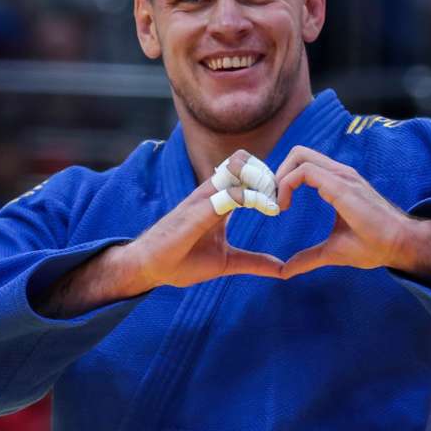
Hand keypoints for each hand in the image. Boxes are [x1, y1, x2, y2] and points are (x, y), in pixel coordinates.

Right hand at [119, 149, 284, 290]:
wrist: (148, 268)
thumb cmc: (180, 261)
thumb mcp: (226, 262)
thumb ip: (253, 262)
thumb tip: (282, 270)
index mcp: (216, 200)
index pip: (243, 170)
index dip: (266, 179)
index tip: (281, 203)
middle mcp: (210, 193)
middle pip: (242, 160)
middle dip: (267, 174)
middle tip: (281, 199)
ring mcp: (202, 199)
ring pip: (237, 168)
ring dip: (262, 180)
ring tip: (275, 204)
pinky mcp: (196, 212)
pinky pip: (227, 194)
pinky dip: (251, 197)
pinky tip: (268, 210)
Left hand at [274, 146, 430, 285]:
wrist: (399, 245)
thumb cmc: (373, 244)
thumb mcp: (332, 251)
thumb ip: (308, 258)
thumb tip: (285, 271)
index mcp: (337, 182)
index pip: (302, 163)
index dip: (282, 179)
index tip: (275, 206)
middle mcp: (339, 173)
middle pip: (298, 152)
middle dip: (277, 173)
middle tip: (271, 201)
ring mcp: (341, 176)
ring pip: (299, 155)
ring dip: (279, 177)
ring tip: (277, 205)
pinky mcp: (342, 185)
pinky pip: (305, 172)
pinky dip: (286, 185)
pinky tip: (284, 207)